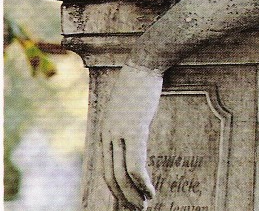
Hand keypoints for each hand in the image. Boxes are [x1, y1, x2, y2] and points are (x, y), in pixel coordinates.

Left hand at [101, 64, 162, 209]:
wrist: (143, 65)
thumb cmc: (138, 86)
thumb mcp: (126, 108)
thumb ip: (124, 125)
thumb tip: (130, 140)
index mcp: (105, 131)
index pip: (106, 170)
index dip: (115, 191)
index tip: (126, 204)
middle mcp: (107, 135)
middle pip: (111, 177)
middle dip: (123, 199)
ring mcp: (119, 132)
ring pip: (122, 176)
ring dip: (134, 196)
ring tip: (144, 206)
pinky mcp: (134, 129)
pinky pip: (136, 164)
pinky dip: (143, 183)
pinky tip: (151, 191)